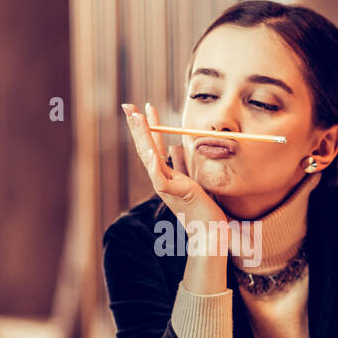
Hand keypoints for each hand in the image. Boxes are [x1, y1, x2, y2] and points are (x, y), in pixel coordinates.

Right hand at [122, 101, 226, 230]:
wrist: (209, 232)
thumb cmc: (204, 209)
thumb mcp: (194, 181)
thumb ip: (184, 166)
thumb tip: (177, 149)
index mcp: (165, 175)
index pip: (152, 146)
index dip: (147, 127)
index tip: (143, 108)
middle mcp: (161, 179)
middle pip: (145, 148)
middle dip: (137, 126)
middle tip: (128, 106)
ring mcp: (166, 187)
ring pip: (149, 159)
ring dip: (142, 137)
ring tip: (136, 118)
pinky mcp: (175, 194)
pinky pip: (160, 180)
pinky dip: (154, 166)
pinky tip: (151, 152)